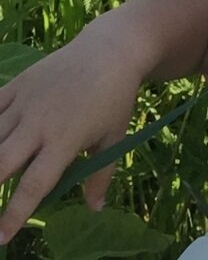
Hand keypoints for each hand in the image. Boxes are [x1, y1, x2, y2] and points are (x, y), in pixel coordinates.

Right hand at [0, 28, 140, 243]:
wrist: (111, 49)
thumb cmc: (116, 97)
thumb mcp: (114, 137)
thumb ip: (100, 175)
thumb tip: (94, 209)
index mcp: (64, 139)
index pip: (33, 185)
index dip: (14, 214)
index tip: (1, 237)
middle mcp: (38, 122)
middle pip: (1, 162)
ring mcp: (25, 101)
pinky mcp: (18, 84)